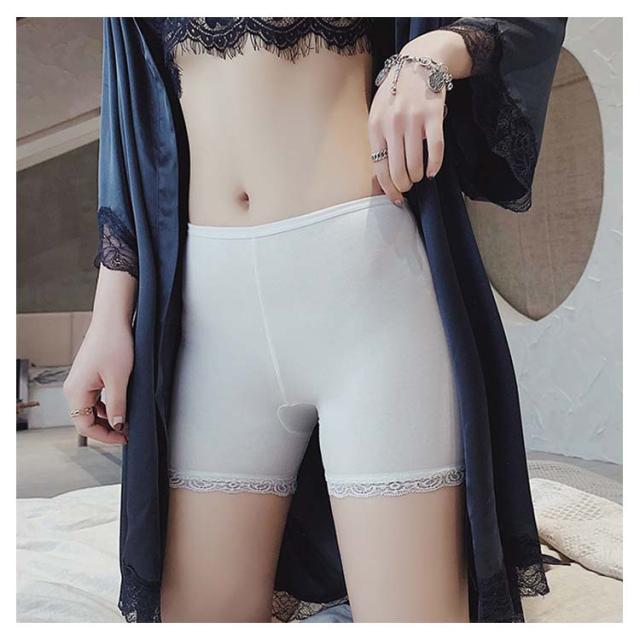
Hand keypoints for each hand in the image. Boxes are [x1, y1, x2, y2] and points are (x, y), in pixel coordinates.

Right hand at [63, 318, 133, 444]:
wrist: (111, 320)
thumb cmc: (113, 344)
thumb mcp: (119, 379)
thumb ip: (118, 405)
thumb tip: (119, 426)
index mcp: (76, 391)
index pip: (84, 426)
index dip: (105, 436)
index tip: (124, 438)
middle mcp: (73, 388)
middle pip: (84, 420)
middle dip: (106, 429)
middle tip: (127, 433)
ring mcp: (79, 381)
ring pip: (89, 410)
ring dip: (107, 418)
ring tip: (126, 421)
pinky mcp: (87, 375)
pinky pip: (93, 398)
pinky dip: (106, 406)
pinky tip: (120, 406)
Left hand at [368, 30, 469, 203]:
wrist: (418, 64)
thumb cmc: (396, 95)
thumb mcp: (378, 115)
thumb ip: (379, 142)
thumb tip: (379, 179)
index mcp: (375, 127)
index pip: (380, 168)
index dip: (389, 188)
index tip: (396, 198)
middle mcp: (393, 124)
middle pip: (398, 170)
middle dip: (404, 185)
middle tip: (409, 185)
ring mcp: (413, 120)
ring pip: (415, 164)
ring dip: (417, 176)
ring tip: (419, 175)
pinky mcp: (433, 115)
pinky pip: (436, 149)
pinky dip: (435, 165)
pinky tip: (433, 171)